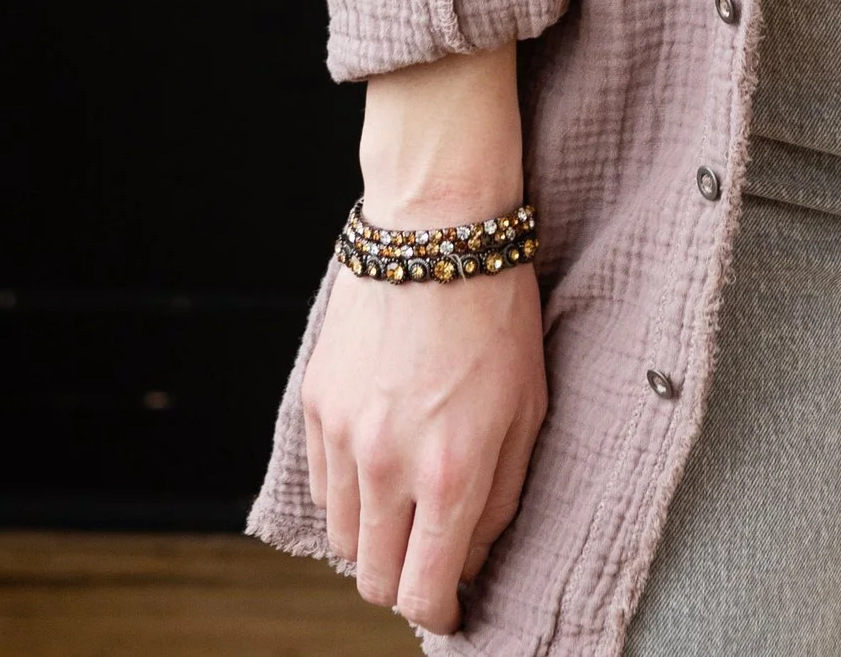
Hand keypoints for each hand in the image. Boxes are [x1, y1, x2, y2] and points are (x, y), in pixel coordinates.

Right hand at [302, 44, 546, 632]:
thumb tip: (469, 560)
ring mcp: (341, 435)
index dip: (442, 613)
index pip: (426, 593)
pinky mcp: (314, 404)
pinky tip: (380, 461)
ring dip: (373, 538)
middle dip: (404, 582)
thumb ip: (498, 500)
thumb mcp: (527, 411)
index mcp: (449, 473)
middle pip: (374, 579)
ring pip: (341, 539)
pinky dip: (348, 493)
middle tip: (430, 557)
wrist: (438, 227)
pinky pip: (321, 485)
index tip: (453, 605)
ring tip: (407, 501)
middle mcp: (385, 465)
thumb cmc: (497, 314)